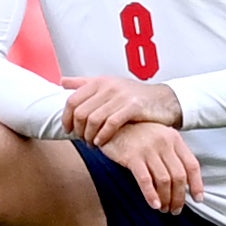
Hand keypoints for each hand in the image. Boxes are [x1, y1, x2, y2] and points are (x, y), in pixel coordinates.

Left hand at [59, 73, 180, 143]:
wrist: (163, 100)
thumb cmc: (134, 96)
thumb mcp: (108, 85)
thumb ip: (84, 83)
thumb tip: (62, 81)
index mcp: (99, 81)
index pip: (72, 100)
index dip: (66, 118)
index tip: (69, 130)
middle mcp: (108, 86)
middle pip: (81, 112)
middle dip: (78, 130)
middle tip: (82, 140)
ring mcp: (120, 96)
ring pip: (93, 120)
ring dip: (89, 136)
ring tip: (92, 144)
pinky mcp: (133, 107)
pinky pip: (111, 124)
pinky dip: (103, 136)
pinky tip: (102, 143)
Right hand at [102, 120, 201, 215]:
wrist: (112, 124)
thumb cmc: (137, 135)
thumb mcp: (159, 137)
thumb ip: (172, 154)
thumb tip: (183, 182)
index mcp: (174, 138)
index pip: (192, 165)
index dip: (197, 184)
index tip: (197, 199)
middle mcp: (164, 142)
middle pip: (179, 176)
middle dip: (179, 197)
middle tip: (175, 210)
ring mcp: (148, 149)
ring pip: (164, 180)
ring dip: (166, 198)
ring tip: (164, 209)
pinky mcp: (132, 156)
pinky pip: (145, 180)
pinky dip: (151, 195)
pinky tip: (154, 205)